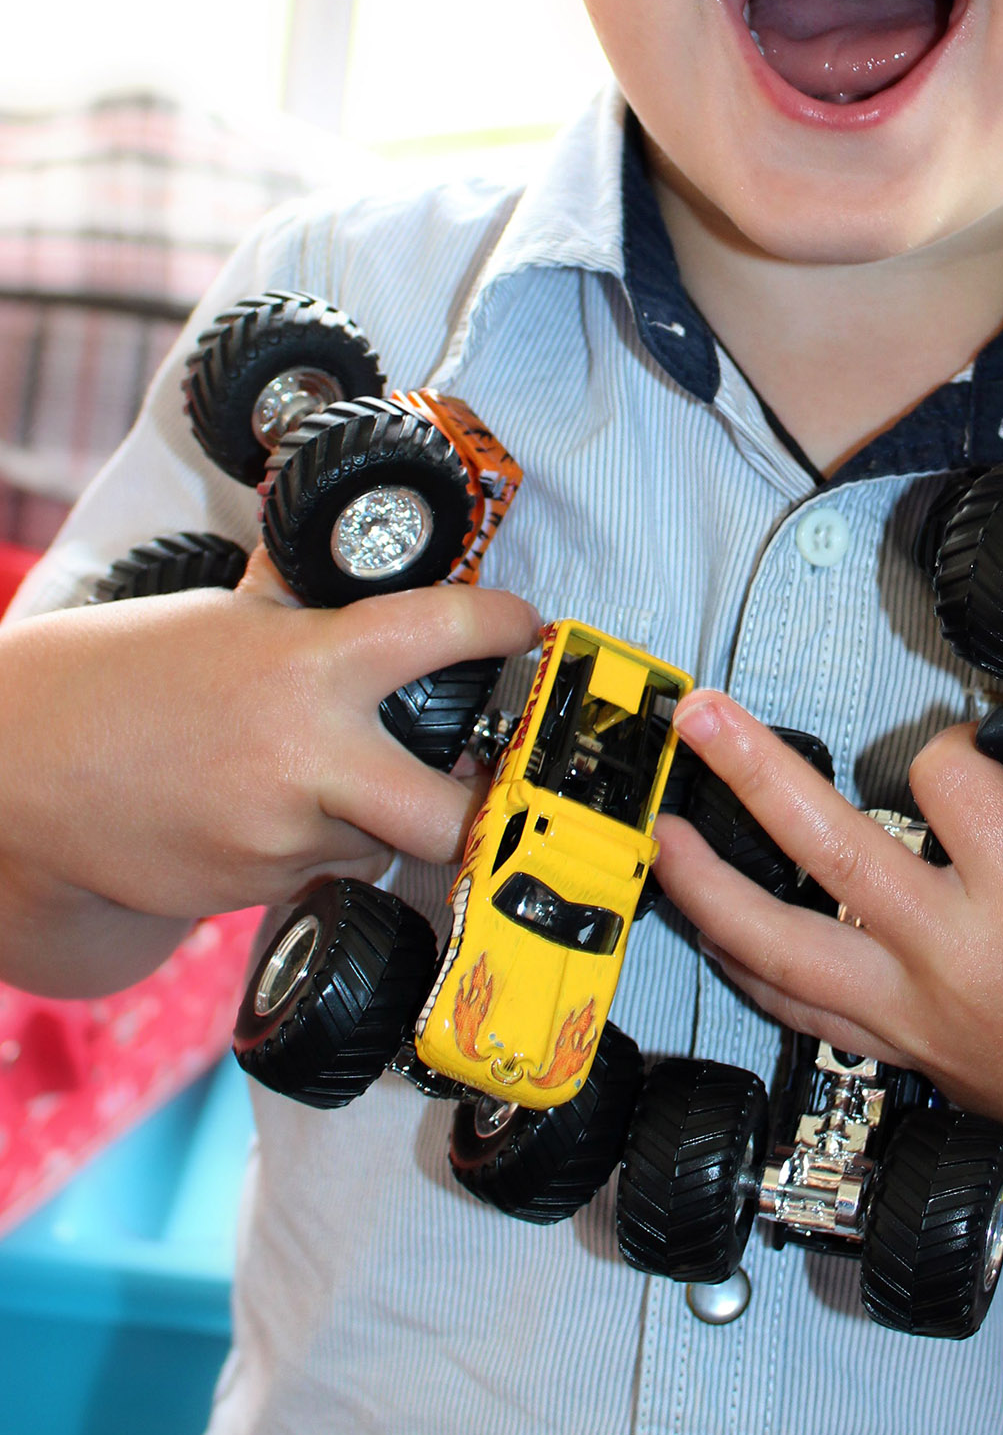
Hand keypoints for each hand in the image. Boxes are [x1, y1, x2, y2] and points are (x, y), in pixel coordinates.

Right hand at [0, 548, 539, 991]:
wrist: (26, 772)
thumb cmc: (124, 680)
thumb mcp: (229, 615)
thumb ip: (306, 599)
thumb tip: (366, 547)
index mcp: (311, 664)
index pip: (445, 632)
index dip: (503, 625)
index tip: (522, 625)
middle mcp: (310, 756)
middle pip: (454, 811)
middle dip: (480, 801)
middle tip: (485, 768)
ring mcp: (283, 834)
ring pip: (389, 842)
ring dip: (390, 818)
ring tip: (352, 777)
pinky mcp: (258, 887)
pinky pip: (331, 868)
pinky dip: (330, 842)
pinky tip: (286, 807)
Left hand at [654, 693, 1002, 1241]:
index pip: (950, 781)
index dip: (963, 739)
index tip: (987, 744)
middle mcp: (953, 960)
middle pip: (824, 850)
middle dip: (751, 771)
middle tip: (696, 713)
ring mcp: (914, 1014)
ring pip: (778, 947)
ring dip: (708, 884)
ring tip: (664, 827)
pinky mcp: (900, 1049)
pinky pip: (796, 1007)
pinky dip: (743, 961)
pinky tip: (706, 916)